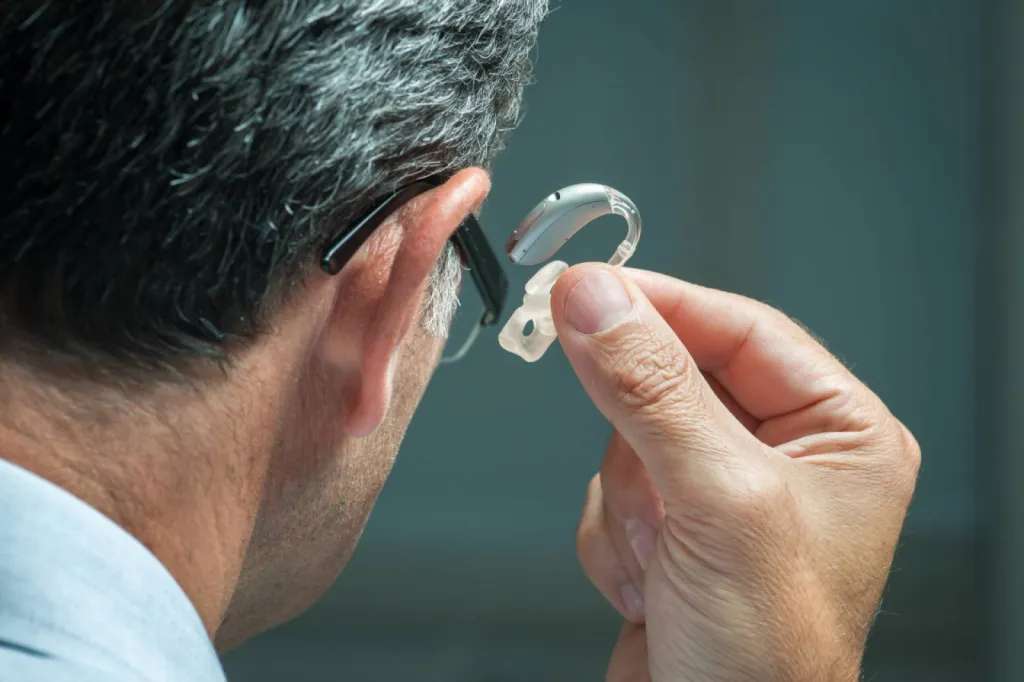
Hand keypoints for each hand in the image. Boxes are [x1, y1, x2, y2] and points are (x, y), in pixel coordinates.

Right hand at [551, 265, 919, 681]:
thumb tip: (596, 299)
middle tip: (650, 486)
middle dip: (644, 444)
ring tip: (668, 562)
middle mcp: (784, 456)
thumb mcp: (720, 500)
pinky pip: (609, 489)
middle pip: (672, 380)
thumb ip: (652, 388)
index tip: (585, 291)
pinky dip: (614, 538)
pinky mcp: (673, 529)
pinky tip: (652, 587)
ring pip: (628, 437)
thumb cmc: (769, 658)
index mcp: (839, 432)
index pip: (740, 326)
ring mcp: (722, 494)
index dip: (661, 306)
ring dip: (631, 504)